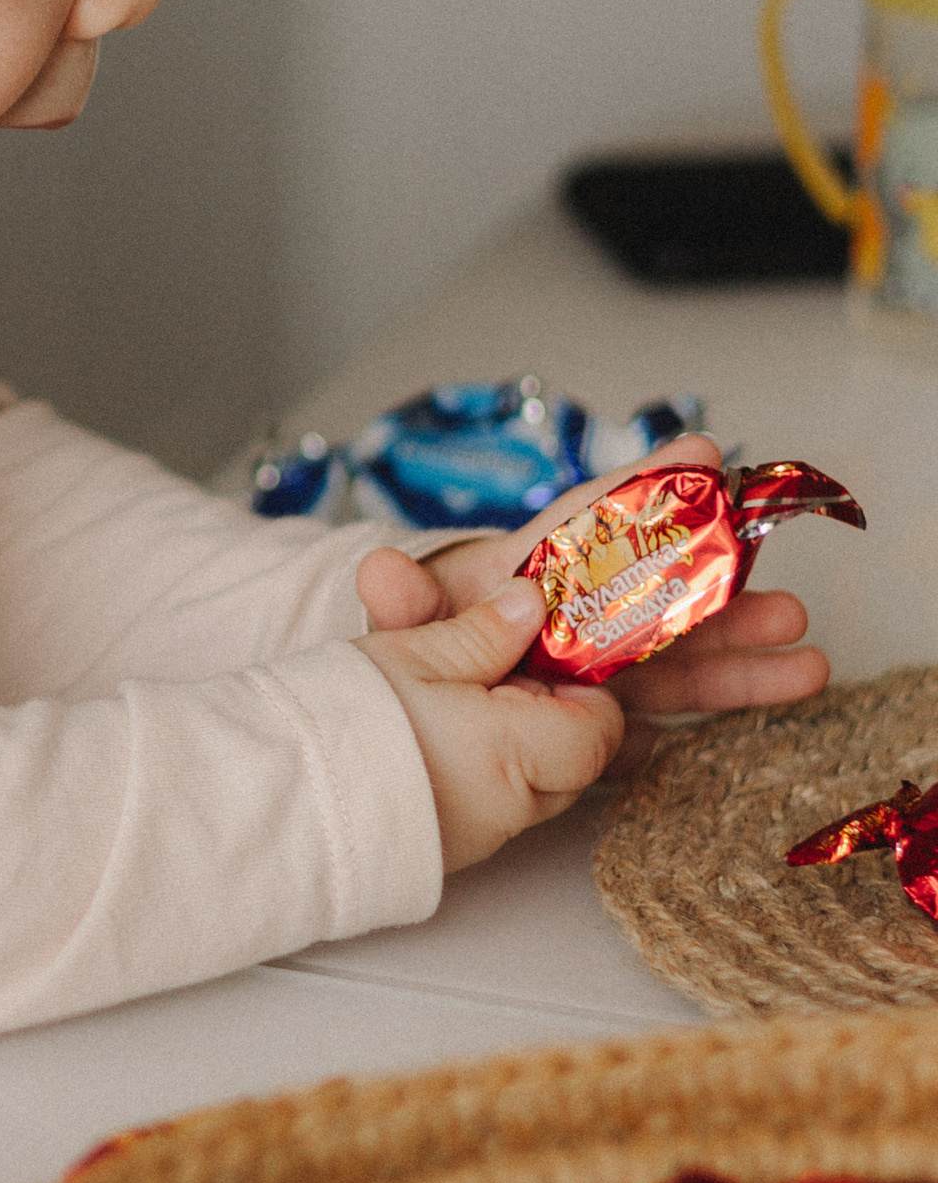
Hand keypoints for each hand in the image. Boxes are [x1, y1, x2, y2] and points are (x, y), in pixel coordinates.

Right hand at [352, 572, 622, 873]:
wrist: (277, 801)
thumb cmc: (344, 723)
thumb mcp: (412, 653)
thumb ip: (483, 631)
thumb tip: (530, 604)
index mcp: (517, 752)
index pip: (600, 729)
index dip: (583, 688)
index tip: (544, 655)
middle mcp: (512, 807)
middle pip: (572, 761)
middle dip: (550, 714)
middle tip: (497, 674)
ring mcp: (482, 838)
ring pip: (534, 787)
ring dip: (515, 746)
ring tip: (455, 707)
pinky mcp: (450, 854)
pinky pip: (494, 809)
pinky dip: (483, 775)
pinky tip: (435, 744)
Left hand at [356, 441, 828, 732]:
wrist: (404, 718)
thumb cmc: (415, 650)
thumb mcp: (407, 628)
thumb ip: (403, 607)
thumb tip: (377, 573)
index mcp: (527, 577)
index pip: (588, 522)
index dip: (643, 486)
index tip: (703, 453)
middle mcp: (573, 620)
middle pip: (656, 596)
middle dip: (722, 592)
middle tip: (786, 594)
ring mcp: (592, 676)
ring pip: (674, 660)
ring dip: (738, 659)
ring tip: (804, 662)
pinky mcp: (596, 729)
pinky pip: (657, 726)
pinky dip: (704, 725)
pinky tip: (764, 718)